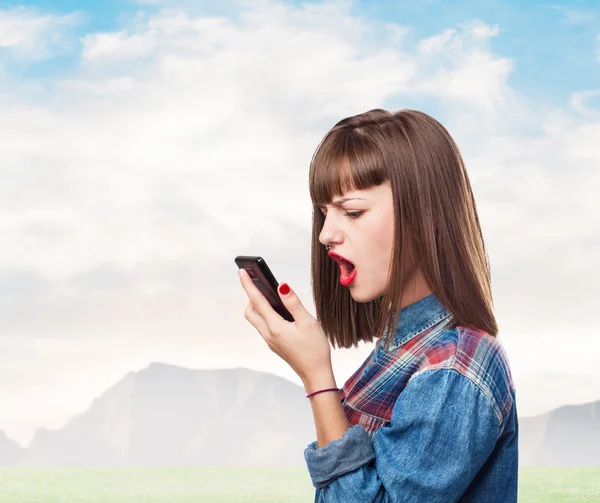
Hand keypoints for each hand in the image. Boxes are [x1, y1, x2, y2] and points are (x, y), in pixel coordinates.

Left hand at [238, 268, 332, 382]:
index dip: (248, 284)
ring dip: (258, 305)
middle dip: (251, 295)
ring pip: (256, 319)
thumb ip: (293, 303)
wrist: (316, 374)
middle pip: (250, 311)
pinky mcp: (275, 344)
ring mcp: (270, 340)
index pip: (257, 301)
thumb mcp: (308, 323)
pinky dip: (265, 314)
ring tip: (268, 293)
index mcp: (275, 327)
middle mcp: (268, 334)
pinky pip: (264, 326)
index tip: (242, 271)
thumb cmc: (315, 350)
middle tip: (256, 281)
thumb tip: (281, 286)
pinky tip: (278, 311)